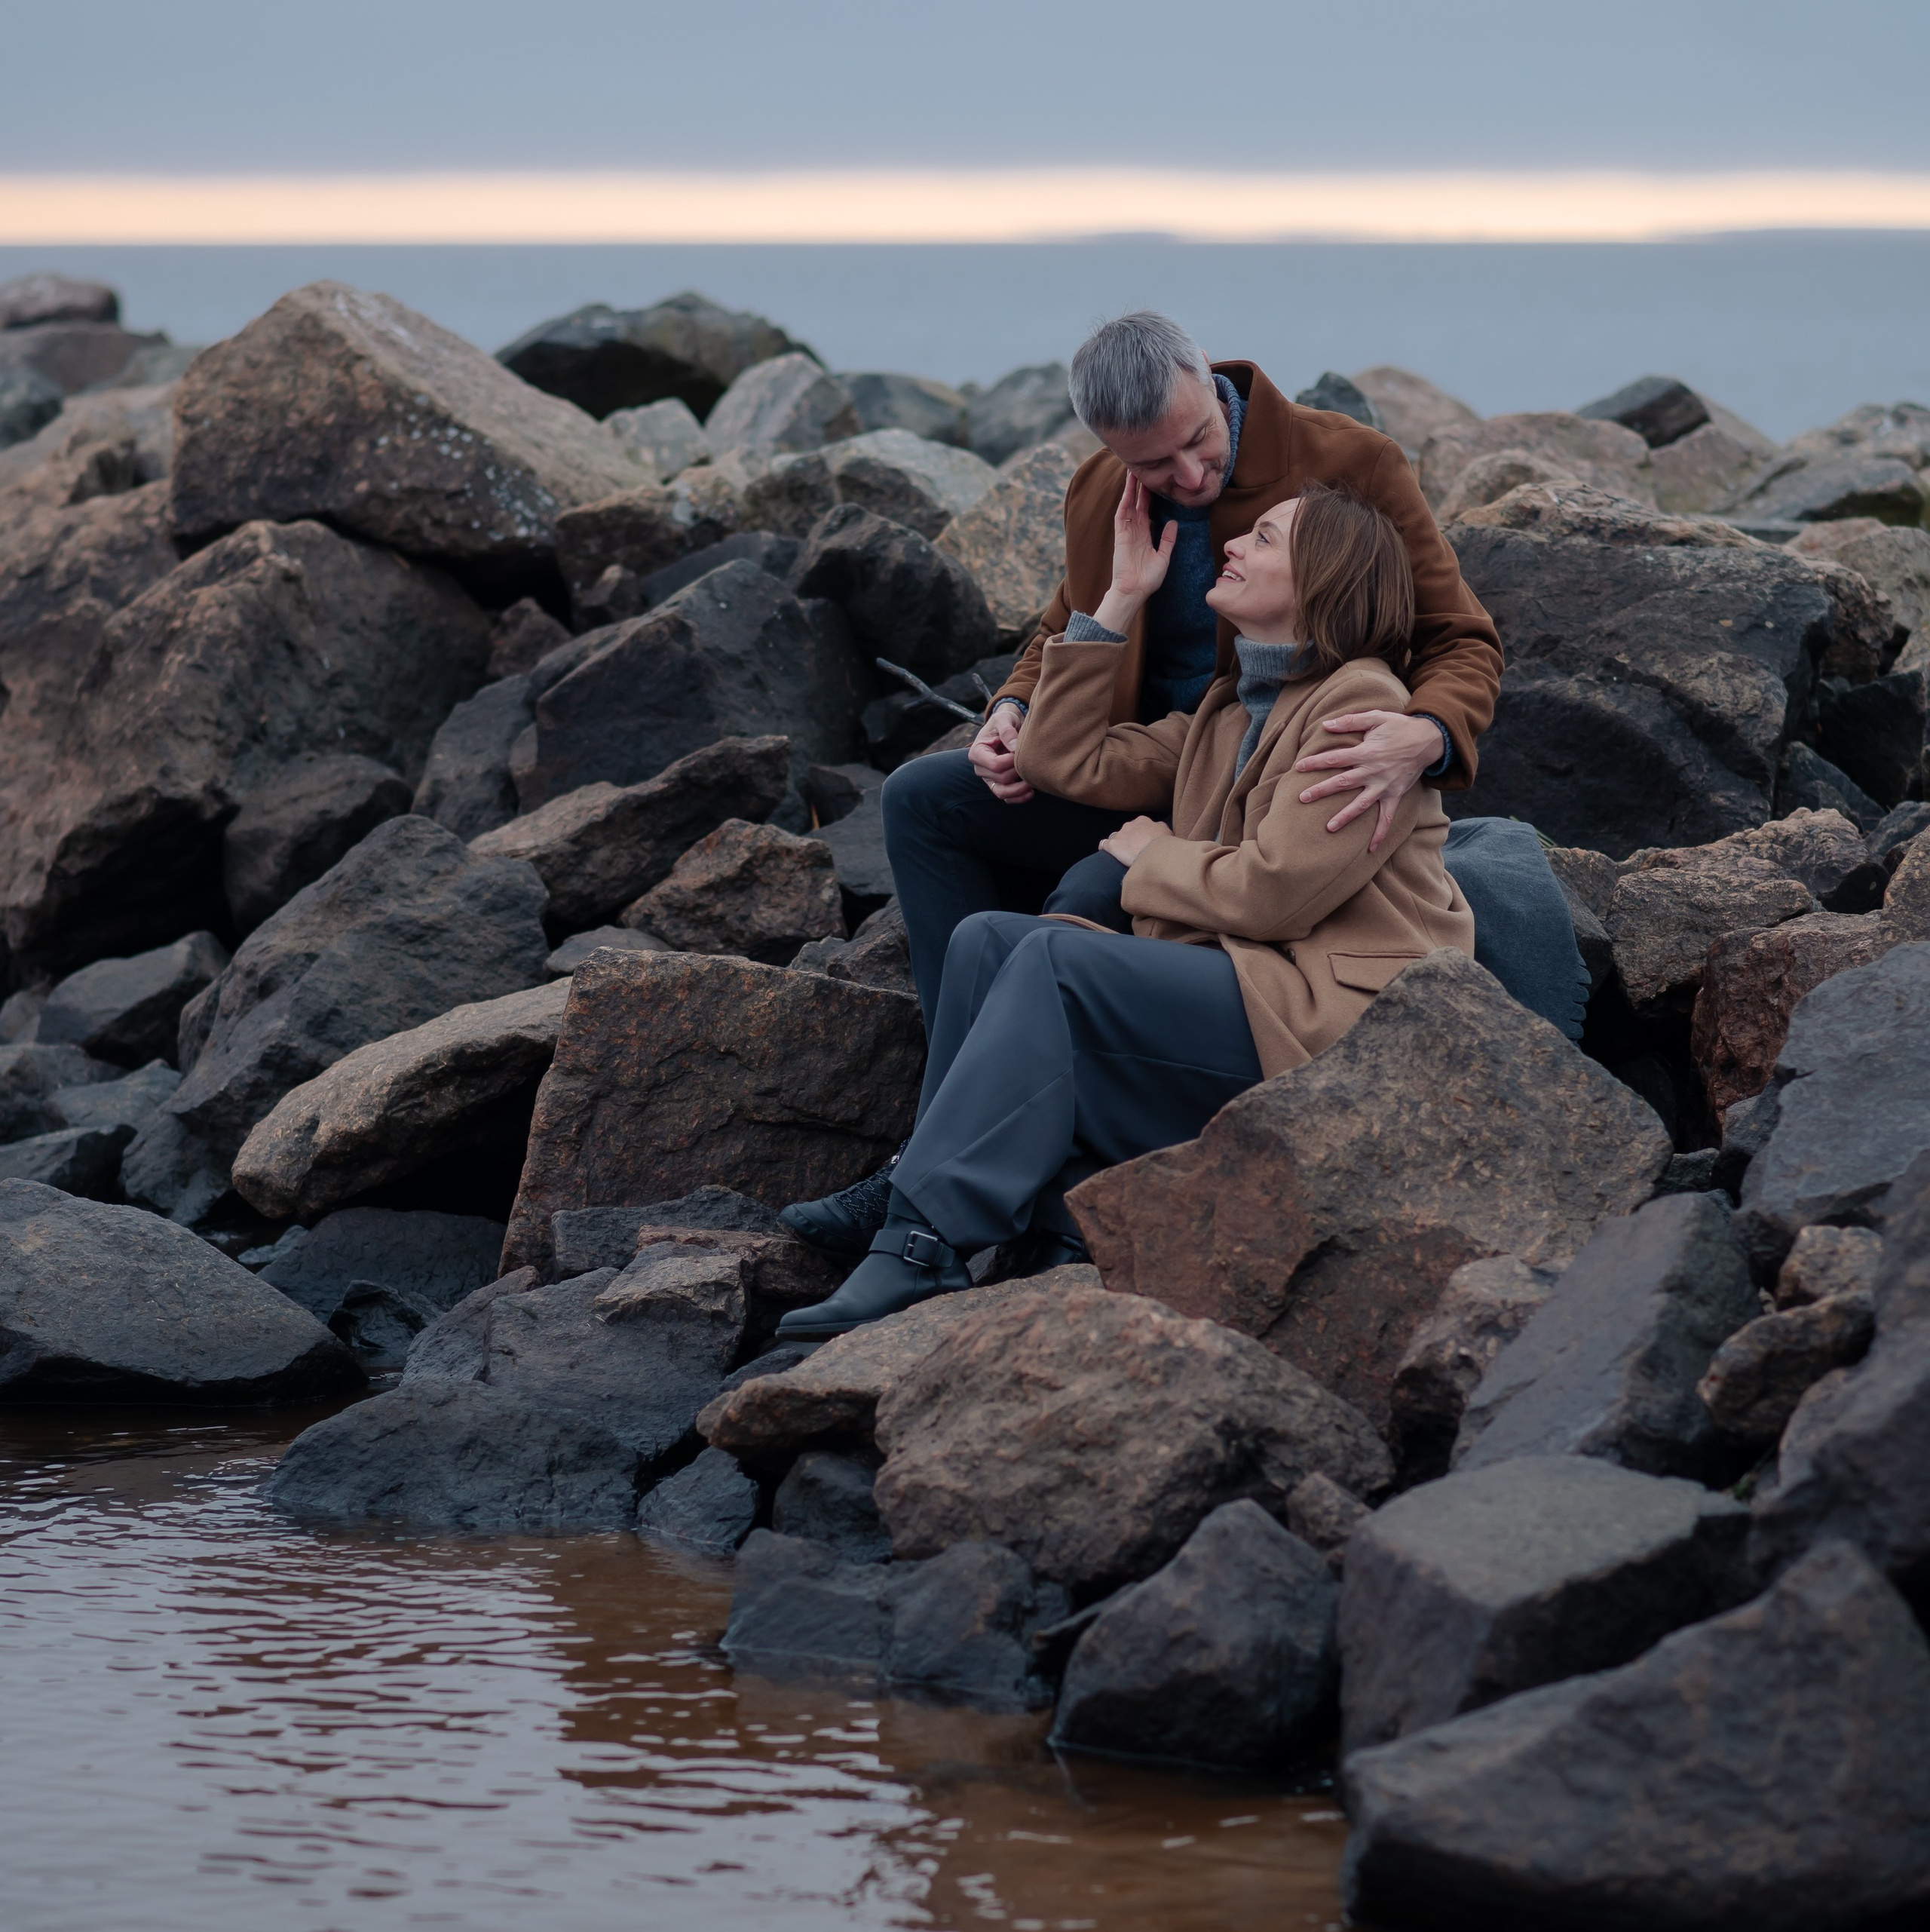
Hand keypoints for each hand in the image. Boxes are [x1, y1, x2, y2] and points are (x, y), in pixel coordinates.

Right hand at [968, 702, 1032, 803]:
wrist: (1007, 727)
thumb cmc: (1004, 721)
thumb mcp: (1004, 719)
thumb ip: (1007, 731)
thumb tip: (1014, 748)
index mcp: (977, 752)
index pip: (994, 765)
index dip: (1011, 761)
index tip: (1021, 751)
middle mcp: (980, 769)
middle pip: (1001, 779)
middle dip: (1018, 771)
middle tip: (1031, 761)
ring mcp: (989, 779)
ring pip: (1002, 793)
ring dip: (1019, 790)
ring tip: (1033, 782)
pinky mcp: (998, 785)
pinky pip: (1007, 798)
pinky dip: (1019, 797)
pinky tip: (1032, 791)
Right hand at [1093, 475, 1177, 634]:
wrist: (1134, 590)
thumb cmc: (1148, 579)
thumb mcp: (1164, 557)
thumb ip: (1168, 539)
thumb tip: (1174, 523)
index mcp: (1145, 534)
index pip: (1147, 509)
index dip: (1150, 495)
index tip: (1155, 480)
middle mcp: (1135, 530)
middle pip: (1138, 502)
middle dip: (1140, 485)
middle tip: (1144, 467)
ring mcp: (1126, 531)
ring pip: (1129, 503)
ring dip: (1131, 488)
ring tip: (1133, 470)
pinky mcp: (1120, 534)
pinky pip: (1122, 513)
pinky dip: (1125, 500)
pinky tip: (1128, 487)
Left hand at [1098, 816, 1169, 865]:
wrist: (1153, 853)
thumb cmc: (1162, 844)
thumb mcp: (1168, 832)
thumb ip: (1162, 828)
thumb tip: (1160, 827)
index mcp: (1143, 821)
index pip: (1139, 825)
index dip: (1141, 834)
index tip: (1144, 841)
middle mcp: (1129, 825)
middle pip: (1127, 830)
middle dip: (1129, 838)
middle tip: (1135, 850)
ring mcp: (1120, 834)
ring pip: (1116, 837)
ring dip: (1118, 843)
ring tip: (1122, 853)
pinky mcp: (1112, 845)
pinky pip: (1104, 844)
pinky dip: (1104, 848)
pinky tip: (1106, 854)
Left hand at [1294, 710, 1444, 851]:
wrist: (1428, 739)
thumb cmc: (1399, 727)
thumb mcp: (1376, 717)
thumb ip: (1351, 721)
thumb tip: (1326, 724)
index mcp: (1366, 753)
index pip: (1335, 758)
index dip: (1316, 762)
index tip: (1299, 767)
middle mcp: (1373, 771)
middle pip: (1342, 783)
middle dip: (1321, 791)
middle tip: (1303, 798)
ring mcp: (1384, 786)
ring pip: (1361, 804)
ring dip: (1345, 816)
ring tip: (1328, 827)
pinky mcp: (1394, 795)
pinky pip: (1387, 817)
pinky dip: (1380, 833)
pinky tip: (1372, 848)